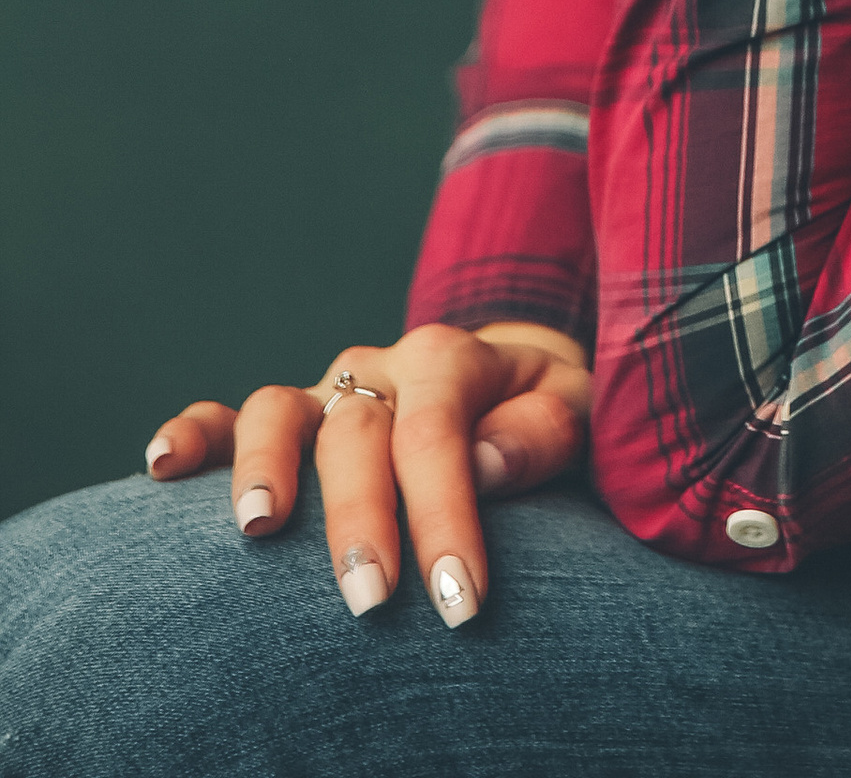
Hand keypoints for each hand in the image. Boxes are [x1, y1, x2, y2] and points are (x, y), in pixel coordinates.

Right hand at [141, 317, 591, 624]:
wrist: (514, 374)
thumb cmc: (541, 412)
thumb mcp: (574, 409)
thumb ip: (541, 433)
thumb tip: (488, 462)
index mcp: (453, 360)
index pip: (440, 435)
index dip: (446, 518)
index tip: (459, 604)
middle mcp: (381, 368)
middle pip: (356, 433)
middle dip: (359, 520)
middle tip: (368, 604)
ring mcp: (329, 391)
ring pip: (280, 409)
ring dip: (263, 468)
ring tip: (256, 530)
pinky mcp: (294, 418)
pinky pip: (231, 415)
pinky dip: (194, 434)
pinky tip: (161, 468)